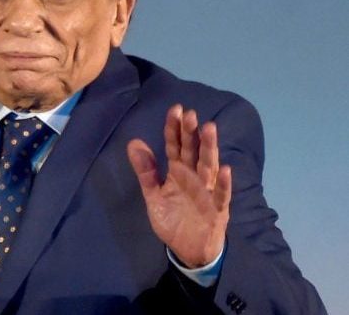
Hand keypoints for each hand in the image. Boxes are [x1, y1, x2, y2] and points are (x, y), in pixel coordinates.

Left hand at [127, 104, 231, 267]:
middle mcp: (194, 178)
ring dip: (209, 149)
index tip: (175, 109)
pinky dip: (224, 183)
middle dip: (192, 133)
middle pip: (193, 152)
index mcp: (178, 173)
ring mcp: (208, 192)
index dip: (175, 129)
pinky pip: (221, 195)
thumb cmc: (173, 220)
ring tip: (209, 129)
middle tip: (191, 113)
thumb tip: (133, 142)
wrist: (188, 250)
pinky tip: (226, 169)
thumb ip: (146, 171)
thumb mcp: (154, 196)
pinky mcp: (218, 209)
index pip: (176, 147)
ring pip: (209, 167)